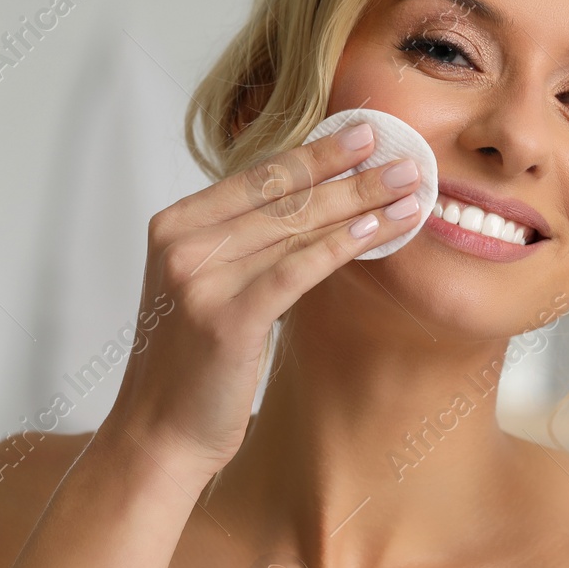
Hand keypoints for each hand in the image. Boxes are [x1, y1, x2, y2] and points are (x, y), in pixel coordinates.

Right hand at [97, 121, 426, 483]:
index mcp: (174, 225)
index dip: (315, 152)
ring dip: (359, 204)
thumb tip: (317, 208)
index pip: (258, 177)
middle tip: (405, 157)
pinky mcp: (225, 319)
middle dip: (349, 172)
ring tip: (409, 192)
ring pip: (295, 228)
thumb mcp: (210, 288)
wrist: (159, 434)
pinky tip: (377, 231)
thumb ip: (245, 246)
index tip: (363, 133)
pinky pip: (296, 271)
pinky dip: (340, 247)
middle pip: (282, 196)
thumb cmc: (195, 364)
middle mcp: (181, 243)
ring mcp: (199, 280)